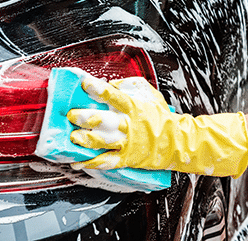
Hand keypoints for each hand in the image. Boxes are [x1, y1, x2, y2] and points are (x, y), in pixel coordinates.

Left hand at [67, 76, 247, 177]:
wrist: (176, 141)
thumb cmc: (160, 116)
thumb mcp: (148, 93)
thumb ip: (128, 86)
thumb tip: (109, 84)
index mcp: (133, 107)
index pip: (114, 95)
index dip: (98, 89)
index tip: (85, 83)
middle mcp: (128, 125)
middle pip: (104, 120)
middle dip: (85, 118)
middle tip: (72, 115)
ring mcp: (127, 143)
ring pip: (102, 141)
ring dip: (85, 139)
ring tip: (73, 137)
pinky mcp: (126, 158)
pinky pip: (106, 162)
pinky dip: (91, 163)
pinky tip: (78, 162)